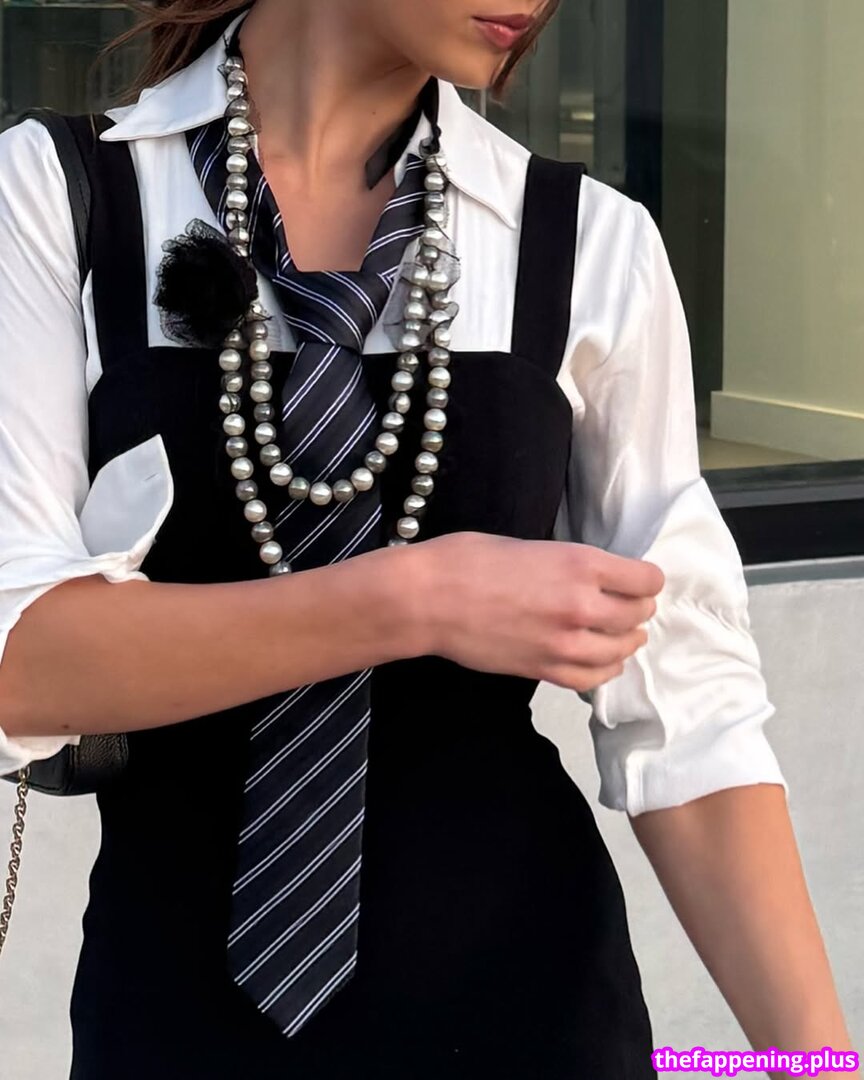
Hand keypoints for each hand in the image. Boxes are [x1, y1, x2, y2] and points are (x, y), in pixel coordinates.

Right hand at [415, 531, 663, 691]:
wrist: (428, 599)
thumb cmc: (467, 560)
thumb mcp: (531, 545)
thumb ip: (571, 565)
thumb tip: (595, 578)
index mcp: (580, 564)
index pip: (647, 581)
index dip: (646, 580)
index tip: (638, 580)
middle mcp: (581, 605)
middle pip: (639, 615)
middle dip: (636, 609)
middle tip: (626, 605)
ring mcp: (565, 643)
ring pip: (622, 650)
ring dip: (625, 640)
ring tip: (618, 634)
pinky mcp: (545, 670)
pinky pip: (594, 678)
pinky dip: (604, 669)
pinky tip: (600, 659)